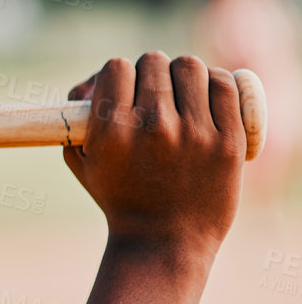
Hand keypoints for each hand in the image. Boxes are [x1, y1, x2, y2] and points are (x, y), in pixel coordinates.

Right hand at [64, 53, 244, 256]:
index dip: (117, 74)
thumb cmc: (119, 199)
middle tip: (153, 90)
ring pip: (190, 66)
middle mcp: (153, 128)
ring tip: (181, 91)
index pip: (116, 68)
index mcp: (112, 133)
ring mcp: (194, 134)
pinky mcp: (228, 141)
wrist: (163, 242)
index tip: (123, 88)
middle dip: (150, 72)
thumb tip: (87, 84)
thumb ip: (77, 122)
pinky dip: (214, 81)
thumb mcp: (83, 164)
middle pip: (154, 62)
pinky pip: (225, 85)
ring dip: (182, 73)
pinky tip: (206, 93)